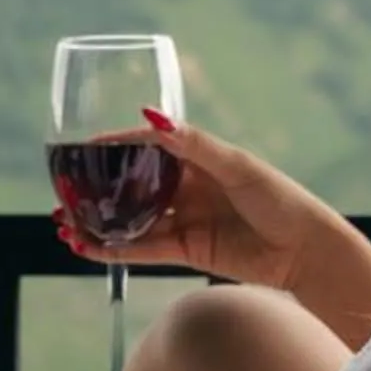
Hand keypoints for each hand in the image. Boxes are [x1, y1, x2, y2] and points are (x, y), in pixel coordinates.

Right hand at [53, 113, 370, 345]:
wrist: (306, 252)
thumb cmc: (280, 200)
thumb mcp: (237, 165)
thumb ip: (193, 145)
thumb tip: (151, 118)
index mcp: (199, 158)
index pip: (146, 147)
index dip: (113, 147)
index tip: (81, 149)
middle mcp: (187, 187)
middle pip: (131, 185)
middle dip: (97, 189)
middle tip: (64, 191)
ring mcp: (185, 219)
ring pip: (130, 219)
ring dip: (97, 222)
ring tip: (63, 224)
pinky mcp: (186, 250)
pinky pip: (142, 249)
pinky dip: (113, 249)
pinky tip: (86, 247)